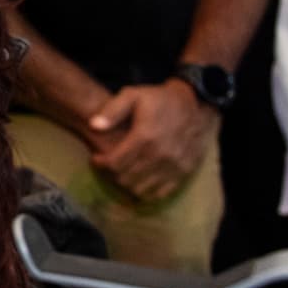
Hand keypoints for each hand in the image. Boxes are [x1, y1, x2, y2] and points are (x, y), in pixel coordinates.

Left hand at [87, 80, 215, 200]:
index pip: (115, 162)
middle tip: (109, 165)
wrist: (194, 104)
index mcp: (145, 137)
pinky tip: (140, 181)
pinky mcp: (185, 171)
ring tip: (122, 172)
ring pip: (141, 189)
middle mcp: (160, 155)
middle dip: (112, 174)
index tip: (96, 159)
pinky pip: (161, 192)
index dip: (101, 163)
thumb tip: (93, 126)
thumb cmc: (159, 99)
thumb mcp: (133, 95)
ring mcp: (174, 165)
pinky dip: (147, 191)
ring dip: (127, 184)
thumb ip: (111, 110)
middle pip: (126, 178)